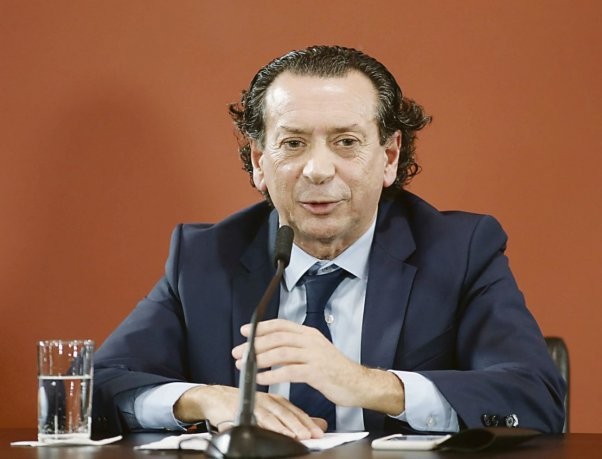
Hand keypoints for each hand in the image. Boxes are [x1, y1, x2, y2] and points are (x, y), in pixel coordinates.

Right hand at [173, 384, 325, 438]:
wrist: (215, 398)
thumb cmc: (243, 405)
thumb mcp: (269, 411)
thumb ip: (292, 418)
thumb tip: (319, 424)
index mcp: (275, 400)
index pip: (295, 411)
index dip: (308, 421)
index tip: (320, 432)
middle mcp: (268, 400)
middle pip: (289, 413)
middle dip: (302, 425)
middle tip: (314, 435)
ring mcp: (256, 403)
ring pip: (276, 415)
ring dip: (289, 426)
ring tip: (300, 435)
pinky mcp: (244, 407)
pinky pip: (259, 418)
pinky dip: (270, 425)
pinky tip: (278, 431)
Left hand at [232, 319, 404, 413]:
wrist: (358, 383)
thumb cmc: (334, 370)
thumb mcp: (315, 352)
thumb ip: (296, 348)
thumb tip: (271, 349)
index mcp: (309, 334)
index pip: (281, 325)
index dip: (261, 327)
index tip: (245, 331)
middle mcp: (311, 341)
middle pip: (277, 338)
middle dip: (255, 345)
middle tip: (238, 353)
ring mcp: (314, 356)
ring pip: (281, 352)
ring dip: (260, 359)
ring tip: (245, 366)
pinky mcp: (316, 372)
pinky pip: (289, 371)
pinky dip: (272, 375)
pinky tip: (261, 379)